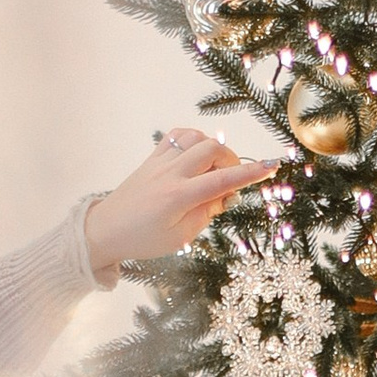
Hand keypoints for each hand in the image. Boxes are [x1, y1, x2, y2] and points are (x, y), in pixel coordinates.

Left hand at [85, 129, 262, 272]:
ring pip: (197, 138)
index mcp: (178, 198)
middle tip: (229, 183)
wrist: (105, 230)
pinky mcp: (152, 157)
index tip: (271, 166)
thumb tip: (226, 194)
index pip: (222, 181)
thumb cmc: (143, 240)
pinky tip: (196, 157)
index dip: (250, 173)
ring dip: (213, 149)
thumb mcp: (180, 237)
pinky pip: (178, 136)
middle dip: (231, 161)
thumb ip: (206, 213)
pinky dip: (194, 141)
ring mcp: (160, 162)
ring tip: (212, 171)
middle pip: (212, 150)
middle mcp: (170, 174)